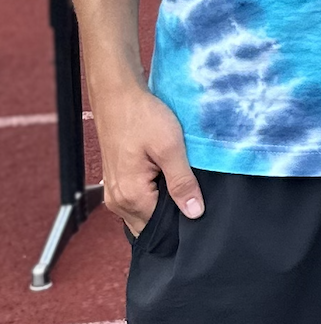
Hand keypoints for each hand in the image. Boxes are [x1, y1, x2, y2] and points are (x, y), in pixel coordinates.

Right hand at [94, 80, 202, 233]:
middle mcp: (117, 201)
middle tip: (196, 198)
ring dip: (164, 206)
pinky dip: (154, 197)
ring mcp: (115, 192)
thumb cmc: (143, 118)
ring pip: (144, 214)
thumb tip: (195, 213)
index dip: (183, 222)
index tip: (202, 211)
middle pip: (150, 225)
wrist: (119, 96)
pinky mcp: (117, 182)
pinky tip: (170, 180)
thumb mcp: (170, 148)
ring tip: (185, 187)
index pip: (160, 228)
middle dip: (172, 218)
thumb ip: (182, 183)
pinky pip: (138, 201)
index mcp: (131, 196)